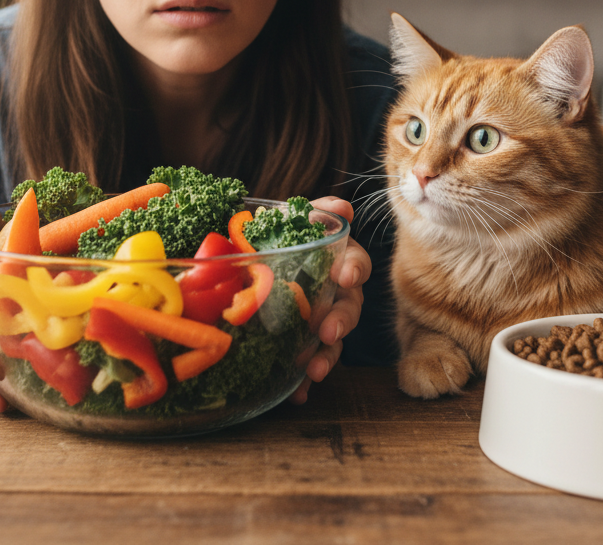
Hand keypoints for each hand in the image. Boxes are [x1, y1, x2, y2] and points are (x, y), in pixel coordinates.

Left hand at [287, 196, 370, 404]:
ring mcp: (322, 322)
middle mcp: (335, 293)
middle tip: (328, 330)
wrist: (246, 267)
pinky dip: (305, 382)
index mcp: (335, 261)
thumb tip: (342, 207)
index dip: (353, 267)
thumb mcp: (289, 221)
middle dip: (342, 319)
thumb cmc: (274, 239)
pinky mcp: (305, 346)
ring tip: (313, 369)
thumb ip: (314, 214)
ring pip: (334, 341)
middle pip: (350, 306)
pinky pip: (310, 365)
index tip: (344, 275)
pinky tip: (297, 394)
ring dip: (327, 356)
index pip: (356, 262)